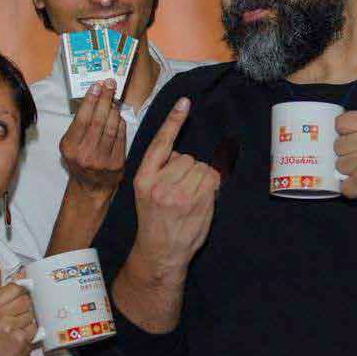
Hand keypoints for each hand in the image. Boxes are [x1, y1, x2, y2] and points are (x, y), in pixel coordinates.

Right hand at [0, 282, 37, 355]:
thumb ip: (3, 302)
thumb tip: (24, 279)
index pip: (13, 287)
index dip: (24, 290)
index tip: (27, 294)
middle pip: (25, 299)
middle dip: (27, 309)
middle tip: (19, 321)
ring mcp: (7, 326)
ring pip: (31, 313)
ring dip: (29, 322)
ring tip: (17, 332)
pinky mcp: (18, 338)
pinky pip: (34, 327)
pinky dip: (31, 334)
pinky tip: (20, 341)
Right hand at [59, 79, 127, 196]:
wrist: (91, 187)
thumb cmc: (80, 160)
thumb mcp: (71, 145)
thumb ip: (79, 125)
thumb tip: (93, 98)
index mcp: (69, 147)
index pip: (82, 119)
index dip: (91, 100)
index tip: (97, 85)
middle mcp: (84, 154)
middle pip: (98, 121)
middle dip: (105, 99)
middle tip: (110, 84)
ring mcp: (102, 160)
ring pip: (111, 128)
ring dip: (114, 109)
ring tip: (114, 98)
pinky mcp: (116, 164)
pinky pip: (121, 137)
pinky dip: (120, 123)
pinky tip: (119, 115)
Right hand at [130, 98, 219, 277]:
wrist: (160, 253)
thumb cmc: (156, 222)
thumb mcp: (146, 192)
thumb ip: (161, 171)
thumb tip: (180, 155)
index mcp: (143, 178)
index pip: (160, 144)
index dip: (173, 121)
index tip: (184, 102)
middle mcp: (159, 184)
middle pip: (187, 157)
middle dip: (188, 170)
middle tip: (180, 192)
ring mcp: (179, 194)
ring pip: (202, 168)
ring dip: (201, 179)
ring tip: (189, 199)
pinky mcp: (197, 202)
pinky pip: (212, 180)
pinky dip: (211, 186)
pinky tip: (200, 200)